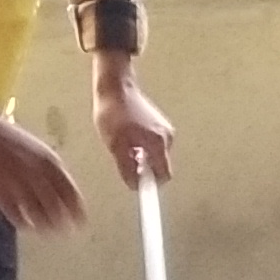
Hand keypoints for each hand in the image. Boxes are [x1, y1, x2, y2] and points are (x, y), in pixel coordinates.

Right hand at [0, 107, 90, 232]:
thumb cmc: (12, 141)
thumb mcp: (40, 151)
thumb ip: (54, 171)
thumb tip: (67, 195)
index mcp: (50, 163)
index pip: (70, 193)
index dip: (77, 212)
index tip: (81, 223)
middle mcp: (36, 175)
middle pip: (56, 208)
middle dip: (63, 224)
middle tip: (66, 233)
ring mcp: (18, 185)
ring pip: (38, 216)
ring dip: (46, 228)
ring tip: (48, 233)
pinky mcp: (0, 194)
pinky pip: (18, 217)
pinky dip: (25, 225)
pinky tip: (27, 227)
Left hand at [95, 68, 175, 187]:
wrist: (115, 87)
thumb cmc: (113, 113)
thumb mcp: (115, 146)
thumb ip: (127, 168)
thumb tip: (134, 184)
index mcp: (158, 143)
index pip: (164, 176)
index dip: (153, 186)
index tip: (145, 193)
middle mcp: (166, 137)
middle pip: (160, 166)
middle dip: (144, 169)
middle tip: (126, 161)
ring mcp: (164, 129)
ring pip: (156, 155)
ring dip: (142, 157)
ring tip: (124, 144)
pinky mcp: (159, 123)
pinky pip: (154, 144)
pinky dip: (143, 147)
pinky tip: (128, 136)